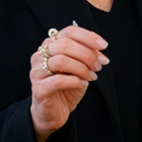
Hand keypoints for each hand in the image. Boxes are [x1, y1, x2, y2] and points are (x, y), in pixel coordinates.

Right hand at [29, 25, 108, 141]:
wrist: (55, 110)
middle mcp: (40, 56)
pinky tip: (82, 84)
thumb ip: (88, 54)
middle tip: (99, 65)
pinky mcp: (39, 89)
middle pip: (65, 44)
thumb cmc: (68, 85)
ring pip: (61, 60)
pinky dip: (75, 81)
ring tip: (92, 76)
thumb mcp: (82, 66)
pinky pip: (58, 80)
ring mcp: (37, 72)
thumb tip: (100, 47)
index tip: (104, 45)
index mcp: (51, 46)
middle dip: (88, 54)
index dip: (88, 36)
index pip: (69, 31)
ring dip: (82, 68)